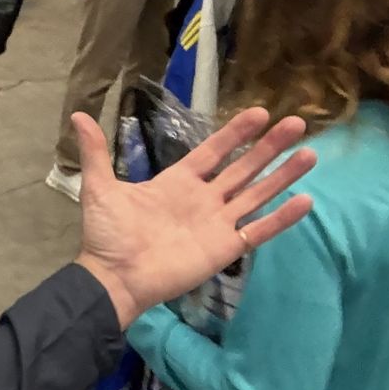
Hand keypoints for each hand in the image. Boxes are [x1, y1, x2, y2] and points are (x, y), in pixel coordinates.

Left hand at [70, 108, 315, 327]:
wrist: (114, 276)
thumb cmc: (107, 235)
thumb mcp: (100, 187)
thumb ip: (96, 152)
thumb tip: (78, 115)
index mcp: (178, 182)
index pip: (214, 152)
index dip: (235, 134)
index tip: (260, 113)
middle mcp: (203, 199)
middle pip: (244, 168)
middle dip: (269, 146)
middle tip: (297, 122)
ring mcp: (217, 223)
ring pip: (257, 194)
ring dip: (283, 175)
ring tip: (310, 153)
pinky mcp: (225, 248)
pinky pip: (258, 231)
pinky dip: (281, 218)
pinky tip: (305, 201)